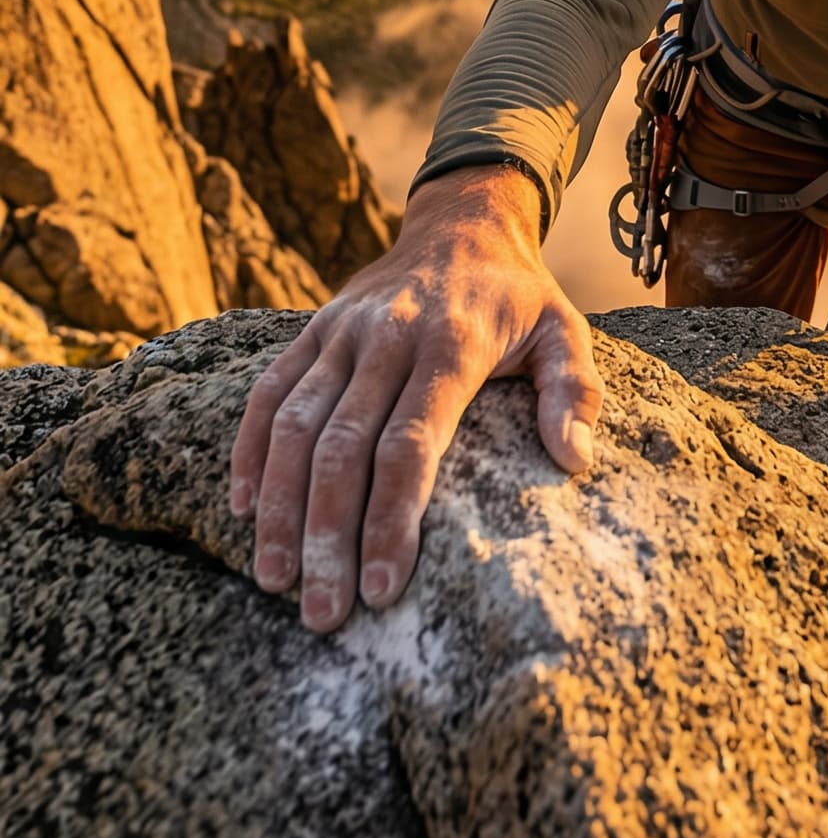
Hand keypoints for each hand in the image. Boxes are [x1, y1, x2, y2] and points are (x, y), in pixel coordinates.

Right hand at [228, 162, 600, 632]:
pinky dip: (251, 449)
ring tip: (274, 580)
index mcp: (451, 343)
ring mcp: (343, 332)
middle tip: (323, 615)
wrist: (462, 222)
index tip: (383, 588)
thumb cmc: (517, 297)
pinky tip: (242, 509)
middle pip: (344, 448)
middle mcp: (389, 335)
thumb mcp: (564, 330)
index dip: (392, 518)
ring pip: (296, 425)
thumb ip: (573, 392)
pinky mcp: (313, 329)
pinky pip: (270, 392)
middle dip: (328, 536)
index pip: (412, 443)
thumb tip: (576, 460)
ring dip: (280, 507)